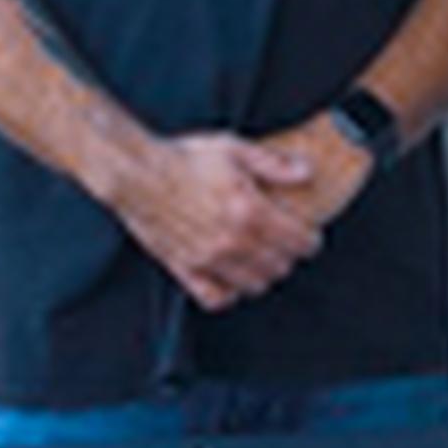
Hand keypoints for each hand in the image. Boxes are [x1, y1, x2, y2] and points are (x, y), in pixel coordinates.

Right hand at [109, 127, 329, 311]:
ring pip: (254, 286)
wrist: (136, 173)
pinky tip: (230, 279)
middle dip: (288, 256)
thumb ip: (274, 164)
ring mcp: (209, 260)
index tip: (309, 235)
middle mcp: (234, 242)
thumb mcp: (234, 149)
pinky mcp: (185, 269)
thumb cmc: (184, 158)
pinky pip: (216, 299)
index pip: (300, 242)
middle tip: (284, 244)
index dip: (311, 240)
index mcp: (251, 211)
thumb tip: (307, 172)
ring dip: (263, 275)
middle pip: (280, 267)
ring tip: (260, 259)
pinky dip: (229, 294)